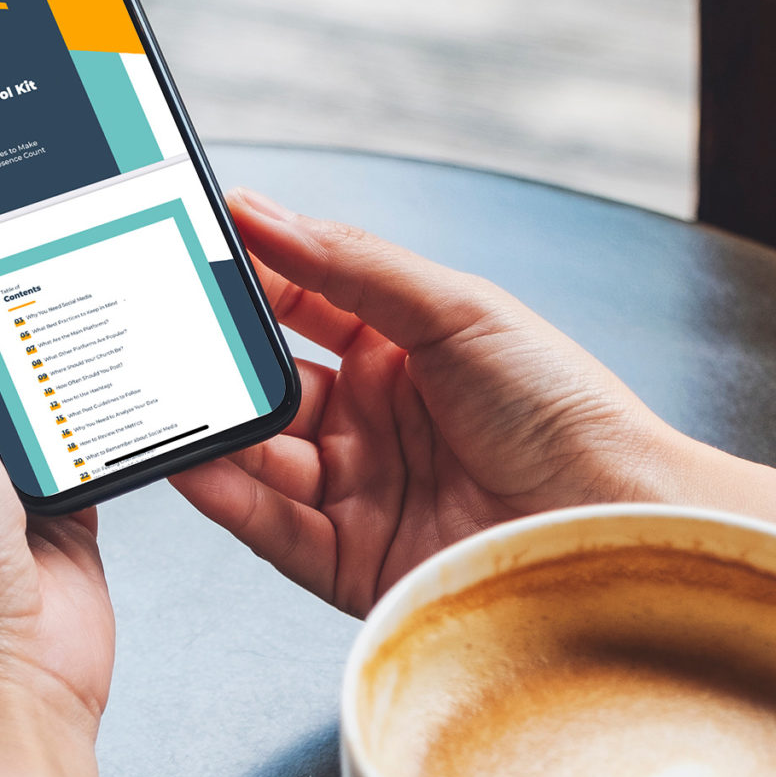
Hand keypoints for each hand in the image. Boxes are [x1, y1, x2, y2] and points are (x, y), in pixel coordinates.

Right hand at [174, 191, 775, 776]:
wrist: (620, 524)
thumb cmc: (568, 412)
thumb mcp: (459, 310)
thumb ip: (349, 264)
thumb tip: (261, 211)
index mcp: (408, 351)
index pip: (301, 305)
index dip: (246, 279)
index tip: (187, 249)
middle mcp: (380, 422)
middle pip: (269, 386)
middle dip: (214, 363)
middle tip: (155, 332)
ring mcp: (364, 493)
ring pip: (259, 458)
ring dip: (212, 431)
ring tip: (161, 401)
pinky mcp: (354, 565)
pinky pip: (269, 528)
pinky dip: (226, 498)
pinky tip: (192, 465)